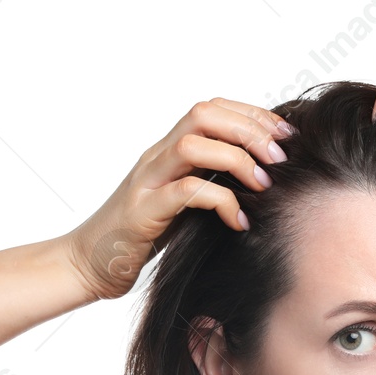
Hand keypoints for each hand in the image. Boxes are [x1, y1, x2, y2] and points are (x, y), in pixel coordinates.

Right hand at [63, 98, 295, 302]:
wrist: (89, 265)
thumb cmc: (140, 238)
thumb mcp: (182, 205)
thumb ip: (210, 183)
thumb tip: (265, 182)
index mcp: (167, 151)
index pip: (212, 109)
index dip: (253, 114)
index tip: (286, 136)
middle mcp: (156, 158)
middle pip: (203, 114)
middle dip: (250, 129)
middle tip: (281, 159)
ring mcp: (147, 182)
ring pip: (192, 145)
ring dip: (237, 159)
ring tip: (264, 186)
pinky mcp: (143, 213)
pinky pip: (186, 192)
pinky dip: (221, 202)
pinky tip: (240, 221)